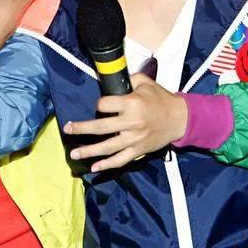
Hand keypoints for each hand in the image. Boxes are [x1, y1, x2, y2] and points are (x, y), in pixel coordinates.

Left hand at [63, 73, 187, 172]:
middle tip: (67, 129)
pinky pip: (120, 160)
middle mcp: (131, 122)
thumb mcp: (145, 82)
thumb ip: (128, 79)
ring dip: (89, 151)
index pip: (104, 105)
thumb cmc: (161, 98)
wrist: (180, 118)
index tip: (99, 105)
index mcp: (131, 104)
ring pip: (107, 147)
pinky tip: (94, 168)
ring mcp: (134, 139)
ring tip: (74, 153)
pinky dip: (107, 165)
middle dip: (81, 128)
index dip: (99, 104)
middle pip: (100, 127)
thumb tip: (111, 79)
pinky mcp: (138, 150)